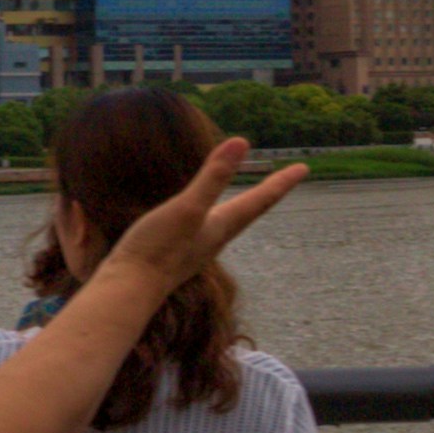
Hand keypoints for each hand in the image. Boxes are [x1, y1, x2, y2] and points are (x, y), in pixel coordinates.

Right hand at [92, 146, 319, 290]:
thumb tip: (242, 141)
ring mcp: (197, 247)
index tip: (304, 168)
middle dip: (268, 192)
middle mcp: (215, 237)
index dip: (282, 182)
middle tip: (285, 179)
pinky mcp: (177, 252)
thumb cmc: (158, 249)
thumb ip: (214, 177)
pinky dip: (215, 213)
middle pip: (250, 211)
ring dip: (244, 205)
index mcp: (222, 225)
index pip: (260, 200)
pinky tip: (202, 215)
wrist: (129, 291)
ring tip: (250, 196)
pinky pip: (207, 227)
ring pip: (230, 221)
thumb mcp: (187, 207)